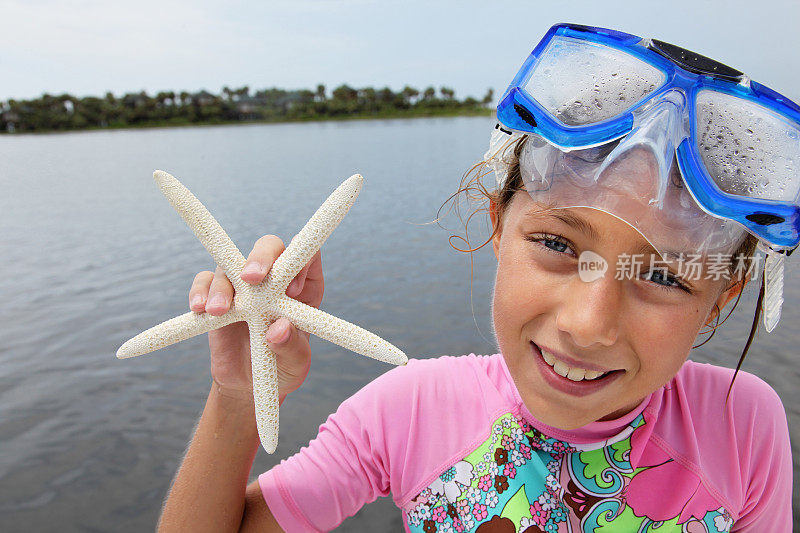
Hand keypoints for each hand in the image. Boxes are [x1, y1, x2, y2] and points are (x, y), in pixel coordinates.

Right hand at [187, 235, 323, 401]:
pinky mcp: (217, 295)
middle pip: (269, 247)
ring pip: (231, 263)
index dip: (301, 261)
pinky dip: (200, 291)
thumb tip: (279, 329)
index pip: (307, 257)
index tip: (291, 289)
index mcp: (305, 287)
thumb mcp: (295, 364)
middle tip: (252, 278)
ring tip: (219, 311)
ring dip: (223, 285)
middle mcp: (274, 278)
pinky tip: (201, 309)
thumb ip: (291, 347)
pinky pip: (204, 281)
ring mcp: (244, 285)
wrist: (247, 385)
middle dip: (260, 257)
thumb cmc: (281, 369)